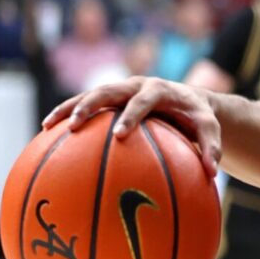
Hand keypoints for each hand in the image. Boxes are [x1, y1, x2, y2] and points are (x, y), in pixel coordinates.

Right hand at [43, 76, 221, 176]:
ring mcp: (120, 89)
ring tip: (47, 127)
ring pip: (89, 94)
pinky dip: (65, 114)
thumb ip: (211, 147)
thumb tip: (213, 173)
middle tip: (75, 126)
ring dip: (68, 108)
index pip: (143, 101)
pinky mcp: (109, 97)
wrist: (188, 98)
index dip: (131, 115)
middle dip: (90, 106)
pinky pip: (83, 103)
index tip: (120, 134)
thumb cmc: (197, 117)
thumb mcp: (209, 128)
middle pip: (108, 91)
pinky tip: (46, 132)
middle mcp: (136, 85)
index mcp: (159, 90)